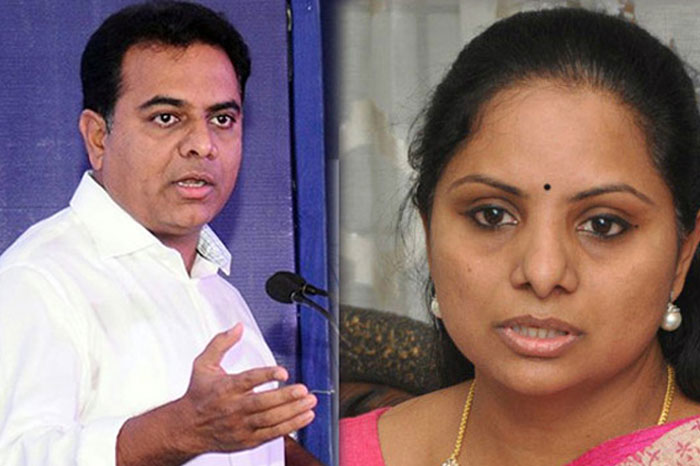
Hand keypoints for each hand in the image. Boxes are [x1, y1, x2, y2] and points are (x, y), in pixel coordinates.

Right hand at [179, 323, 316, 453]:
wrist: (186, 429)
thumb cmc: (198, 395)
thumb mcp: (203, 365)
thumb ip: (221, 344)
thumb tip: (237, 327)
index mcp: (225, 388)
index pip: (248, 381)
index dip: (266, 376)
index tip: (283, 372)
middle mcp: (233, 408)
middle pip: (262, 403)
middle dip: (285, 397)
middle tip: (303, 390)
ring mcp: (241, 425)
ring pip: (270, 420)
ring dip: (292, 411)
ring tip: (309, 402)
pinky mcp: (247, 439)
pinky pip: (271, 434)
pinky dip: (290, 426)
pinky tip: (304, 417)